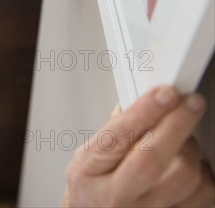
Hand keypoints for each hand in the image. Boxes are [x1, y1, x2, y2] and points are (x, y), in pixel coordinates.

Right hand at [63, 85, 213, 206]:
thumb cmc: (92, 189)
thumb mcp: (87, 158)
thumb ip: (113, 132)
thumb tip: (141, 101)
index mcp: (88, 173)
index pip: (116, 138)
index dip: (144, 112)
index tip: (164, 93)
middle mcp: (115, 197)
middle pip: (152, 159)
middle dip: (176, 124)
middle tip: (190, 102)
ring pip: (185, 177)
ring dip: (190, 151)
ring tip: (181, 143)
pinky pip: (203, 197)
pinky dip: (203, 176)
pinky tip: (189, 168)